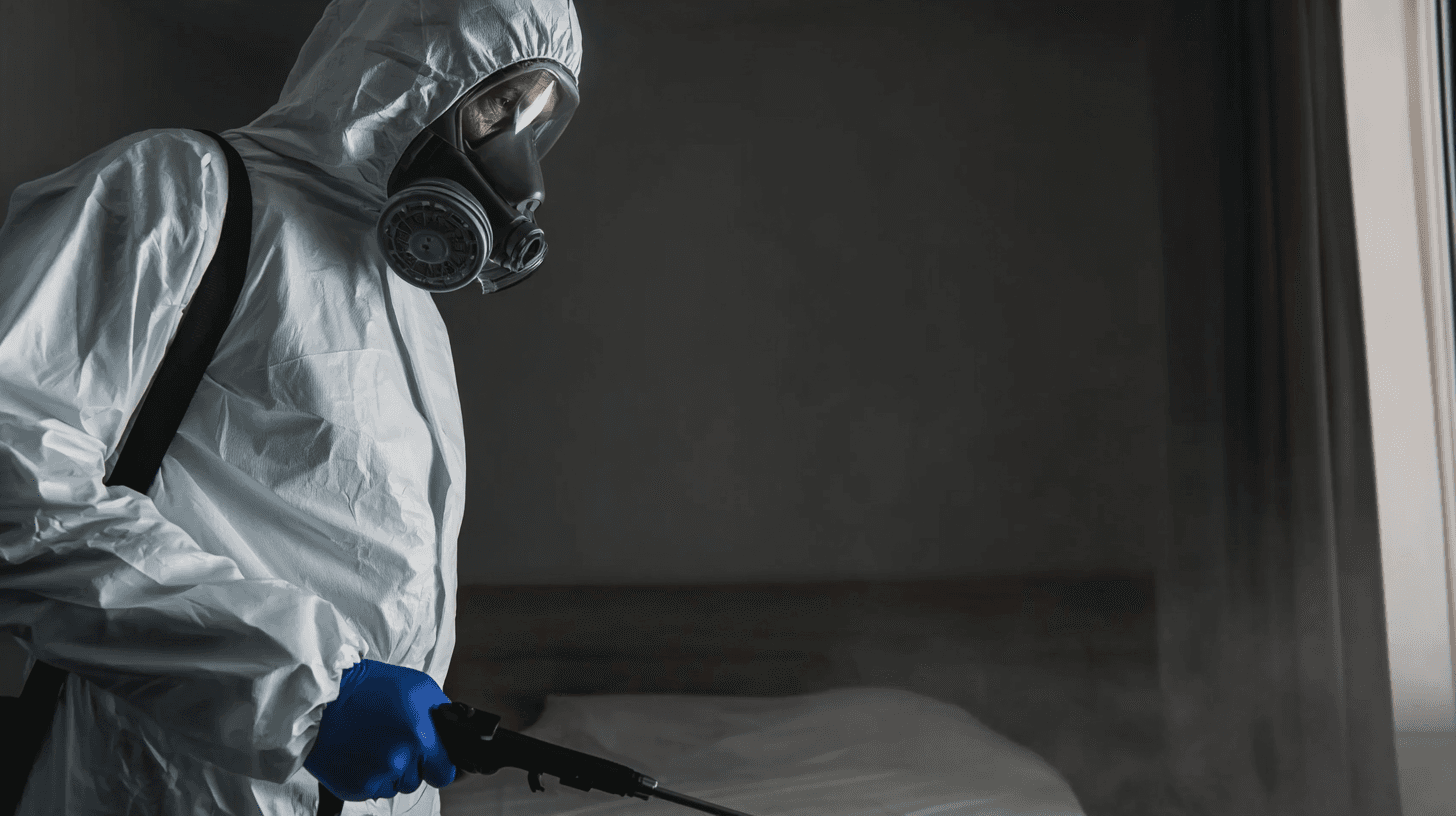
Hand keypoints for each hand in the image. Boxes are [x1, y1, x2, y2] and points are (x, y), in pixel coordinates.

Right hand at [304, 659, 457, 799]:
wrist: (324, 697)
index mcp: (421, 738)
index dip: (438, 765)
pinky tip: (360, 753)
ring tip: (374, 744)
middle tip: (394, 741)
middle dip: (411, 765)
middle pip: (417, 780)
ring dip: (390, 772)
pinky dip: (369, 776)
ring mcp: (376, 777)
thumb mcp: (420, 687)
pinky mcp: (354, 787)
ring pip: (395, 787)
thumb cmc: (371, 687)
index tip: (431, 758)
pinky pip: (372, 790)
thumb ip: (440, 716)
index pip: (445, 773)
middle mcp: (400, 761)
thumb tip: (450, 735)